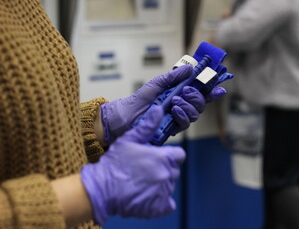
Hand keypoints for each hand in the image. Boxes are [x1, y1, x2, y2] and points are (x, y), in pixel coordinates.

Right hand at [81, 106, 185, 224]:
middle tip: (144, 171)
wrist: (101, 189)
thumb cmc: (114, 162)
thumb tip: (158, 110)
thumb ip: (147, 126)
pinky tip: (146, 197)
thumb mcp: (129, 139)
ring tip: (141, 183)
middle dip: (162, 169)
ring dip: (159, 185)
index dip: (170, 156)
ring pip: (168, 186)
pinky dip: (160, 202)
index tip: (158, 158)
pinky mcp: (159, 207)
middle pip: (173, 170)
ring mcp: (164, 191)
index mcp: (163, 157)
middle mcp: (167, 174)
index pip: (179, 155)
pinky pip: (168, 203)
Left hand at [101, 64, 225, 143]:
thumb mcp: (156, 84)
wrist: (125, 117)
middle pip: (201, 103)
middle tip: (186, 91)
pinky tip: (175, 110)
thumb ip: (173, 77)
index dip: (211, 89)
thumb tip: (190, 68)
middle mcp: (181, 106)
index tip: (219, 86)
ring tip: (176, 101)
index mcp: (179, 94)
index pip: (200, 92)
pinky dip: (182, 114)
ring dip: (189, 105)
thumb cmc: (138, 100)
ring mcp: (177, 118)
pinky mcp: (173, 128)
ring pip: (196, 113)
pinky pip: (185, 123)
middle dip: (197, 96)